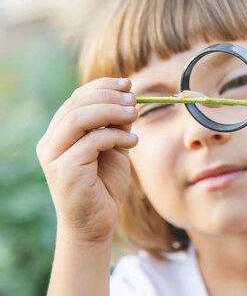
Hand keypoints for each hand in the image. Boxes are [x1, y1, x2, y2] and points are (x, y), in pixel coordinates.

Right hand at [36, 77, 138, 242]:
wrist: (96, 224)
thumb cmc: (104, 185)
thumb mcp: (114, 147)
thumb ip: (116, 125)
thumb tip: (129, 96)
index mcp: (59, 134)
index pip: (76, 98)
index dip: (102, 86)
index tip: (128, 83)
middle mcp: (51, 143)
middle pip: (76, 104)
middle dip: (109, 96)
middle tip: (134, 99)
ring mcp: (54, 157)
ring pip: (78, 118)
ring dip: (111, 111)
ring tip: (134, 114)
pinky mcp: (65, 171)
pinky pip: (91, 142)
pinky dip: (116, 136)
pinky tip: (133, 142)